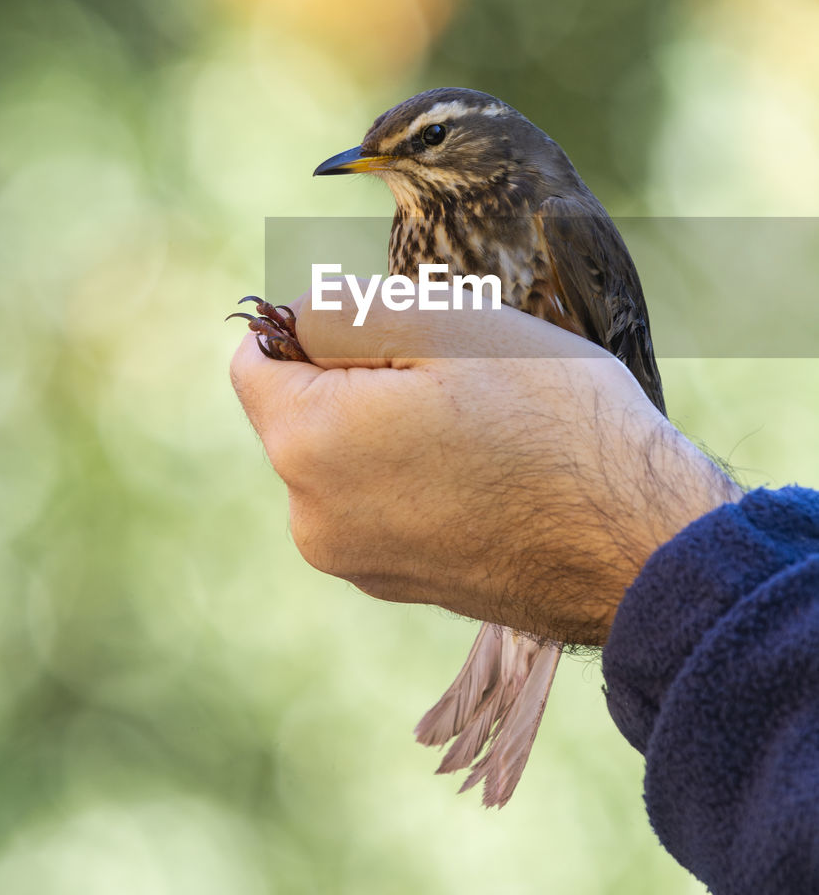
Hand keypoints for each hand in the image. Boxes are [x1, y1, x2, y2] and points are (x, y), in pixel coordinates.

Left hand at [230, 286, 740, 644]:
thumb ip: (340, 310)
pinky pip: (377, 504)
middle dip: (353, 374)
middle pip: (298, 409)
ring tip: (475, 421)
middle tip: (449, 370)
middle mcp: (313, 519)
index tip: (382, 322)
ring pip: (341, 455)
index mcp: (307, 445)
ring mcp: (356, 562)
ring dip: (384, 424)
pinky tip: (484, 468)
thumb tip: (286, 320)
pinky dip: (410, 474)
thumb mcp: (443, 322)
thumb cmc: (551, 417)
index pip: (255, 357)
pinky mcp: (399, 584)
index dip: (308, 323)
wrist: (639, 543)